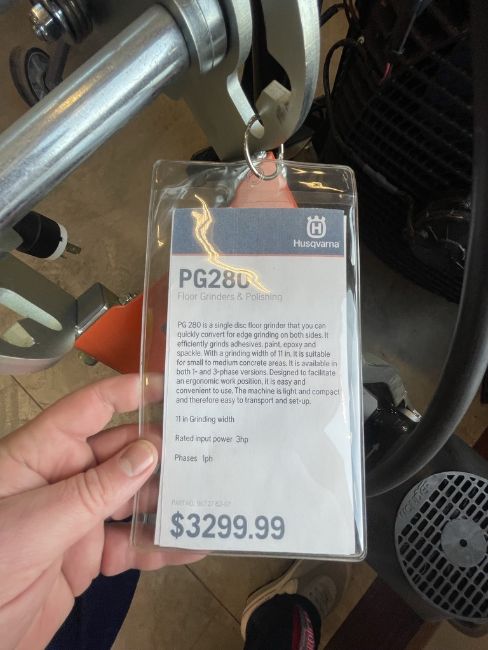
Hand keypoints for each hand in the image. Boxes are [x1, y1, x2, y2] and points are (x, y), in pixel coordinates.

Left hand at [0, 374, 200, 649]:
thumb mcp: (37, 524)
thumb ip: (94, 490)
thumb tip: (149, 453)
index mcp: (40, 455)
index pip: (89, 409)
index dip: (129, 392)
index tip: (172, 386)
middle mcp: (62, 479)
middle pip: (121, 453)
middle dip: (162, 449)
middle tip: (210, 444)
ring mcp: (76, 519)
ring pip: (132, 499)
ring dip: (168, 499)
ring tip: (212, 490)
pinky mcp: (87, 557)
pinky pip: (131, 545)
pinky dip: (161, 546)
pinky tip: (194, 544)